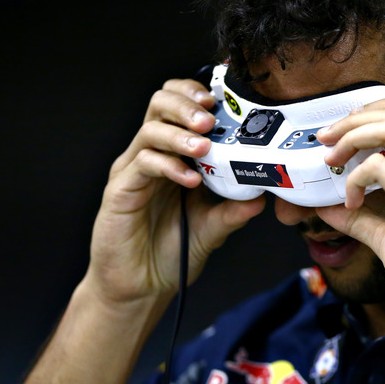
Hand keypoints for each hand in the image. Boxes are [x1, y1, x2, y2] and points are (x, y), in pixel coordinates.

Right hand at [84, 79, 264, 314]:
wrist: (141, 288)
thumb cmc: (172, 253)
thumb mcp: (213, 229)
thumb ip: (234, 210)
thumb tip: (264, 195)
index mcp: (173, 156)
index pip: (180, 106)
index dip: (196, 95)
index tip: (221, 102)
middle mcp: (151, 155)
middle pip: (160, 105)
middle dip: (186, 104)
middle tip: (210, 119)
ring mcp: (133, 171)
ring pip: (150, 130)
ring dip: (180, 134)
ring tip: (204, 148)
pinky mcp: (120, 190)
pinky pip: (142, 164)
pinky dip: (168, 166)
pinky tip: (190, 181)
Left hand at [316, 100, 384, 338]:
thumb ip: (363, 217)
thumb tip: (328, 207)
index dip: (382, 109)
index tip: (351, 126)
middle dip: (359, 116)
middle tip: (329, 136)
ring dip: (353, 135)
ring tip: (332, 158)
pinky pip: (377, 166)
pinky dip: (354, 178)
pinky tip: (349, 203)